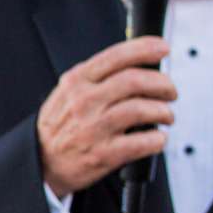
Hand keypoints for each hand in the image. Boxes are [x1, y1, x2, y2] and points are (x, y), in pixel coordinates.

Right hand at [36, 36, 176, 197]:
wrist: (41, 164)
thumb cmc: (61, 127)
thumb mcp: (68, 92)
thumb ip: (96, 77)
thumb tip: (138, 63)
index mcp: (77, 82)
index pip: (117, 56)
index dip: (146, 48)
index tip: (163, 48)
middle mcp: (84, 102)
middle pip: (135, 81)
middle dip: (163, 83)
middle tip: (170, 91)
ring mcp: (93, 129)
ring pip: (141, 109)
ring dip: (163, 111)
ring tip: (166, 115)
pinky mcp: (103, 155)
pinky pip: (142, 142)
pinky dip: (158, 139)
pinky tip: (157, 138)